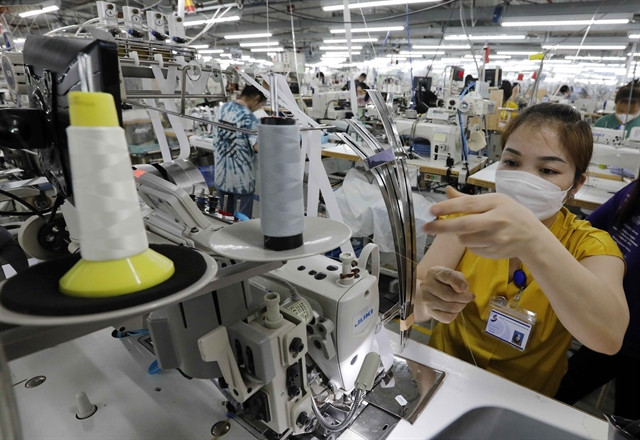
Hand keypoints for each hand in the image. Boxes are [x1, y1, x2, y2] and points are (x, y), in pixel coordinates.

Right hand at [416, 266, 474, 322]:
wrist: (433, 291)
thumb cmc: (447, 282)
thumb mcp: (454, 275)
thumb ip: (460, 279)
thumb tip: (463, 289)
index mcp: (434, 272)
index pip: (447, 276)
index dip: (458, 283)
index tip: (465, 288)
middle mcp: (427, 285)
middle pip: (450, 295)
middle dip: (464, 298)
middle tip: (469, 297)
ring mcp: (426, 299)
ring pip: (450, 308)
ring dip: (460, 306)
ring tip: (461, 302)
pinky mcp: (429, 311)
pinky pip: (447, 317)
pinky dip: (454, 315)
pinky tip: (454, 310)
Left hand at [423, 186, 546, 259]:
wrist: (533, 238)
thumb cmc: (511, 215)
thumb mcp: (495, 201)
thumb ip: (469, 199)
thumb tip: (447, 191)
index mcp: (496, 202)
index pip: (467, 204)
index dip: (447, 207)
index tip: (432, 210)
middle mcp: (496, 220)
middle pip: (464, 225)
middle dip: (442, 227)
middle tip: (425, 228)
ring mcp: (496, 238)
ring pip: (465, 239)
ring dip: (460, 235)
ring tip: (472, 230)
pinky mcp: (495, 252)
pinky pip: (472, 249)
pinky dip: (471, 244)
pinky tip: (483, 239)